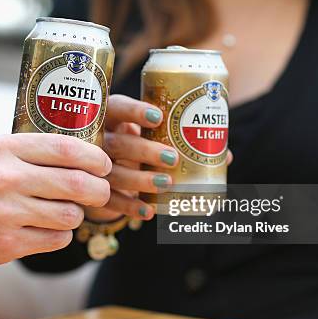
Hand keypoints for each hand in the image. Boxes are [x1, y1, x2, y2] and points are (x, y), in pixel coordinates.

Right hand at [0, 133, 110, 266]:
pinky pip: (56, 240)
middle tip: (100, 192)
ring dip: (76, 215)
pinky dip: (60, 236)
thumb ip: (31, 151)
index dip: (95, 157)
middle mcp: (7, 177)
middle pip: (78, 184)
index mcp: (5, 148)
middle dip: (99, 190)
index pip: (68, 149)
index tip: (103, 164)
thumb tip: (81, 156)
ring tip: (65, 212)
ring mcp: (7, 212)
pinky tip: (47, 230)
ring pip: (71, 215)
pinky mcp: (6, 243)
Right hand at [86, 95, 232, 222]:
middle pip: (117, 143)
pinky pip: (109, 199)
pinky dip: (128, 207)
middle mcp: (100, 138)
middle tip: (172, 158)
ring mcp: (94, 164)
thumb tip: (224, 155)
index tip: (159, 117)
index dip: (135, 111)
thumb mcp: (148, 133)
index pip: (117, 107)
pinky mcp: (94, 187)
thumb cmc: (134, 139)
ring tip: (165, 184)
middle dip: (145, 151)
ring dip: (139, 180)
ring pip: (112, 172)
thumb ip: (181, 138)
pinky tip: (148, 211)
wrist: (97, 162)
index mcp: (111, 115)